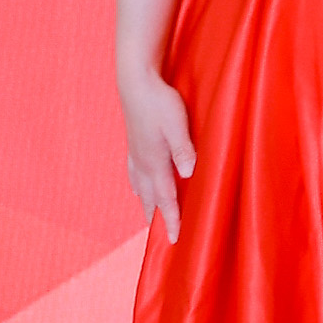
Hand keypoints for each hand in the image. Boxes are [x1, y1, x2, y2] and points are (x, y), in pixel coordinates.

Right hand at [116, 66, 194, 238]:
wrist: (135, 82)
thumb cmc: (160, 103)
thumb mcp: (177, 125)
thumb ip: (183, 149)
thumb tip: (188, 174)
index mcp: (155, 161)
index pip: (166, 198)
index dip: (171, 219)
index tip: (174, 240)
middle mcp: (143, 162)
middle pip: (151, 197)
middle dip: (158, 217)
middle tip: (162, 238)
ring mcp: (136, 153)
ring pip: (141, 186)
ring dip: (147, 204)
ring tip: (149, 217)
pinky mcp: (134, 143)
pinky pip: (134, 172)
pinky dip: (137, 186)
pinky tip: (138, 187)